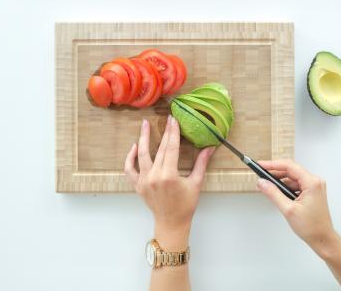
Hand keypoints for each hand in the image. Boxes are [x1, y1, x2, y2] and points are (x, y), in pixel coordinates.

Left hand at [124, 116, 214, 249]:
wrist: (172, 223)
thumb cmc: (186, 206)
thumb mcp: (196, 183)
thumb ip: (201, 163)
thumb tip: (210, 147)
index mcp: (169, 175)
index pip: (171, 148)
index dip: (173, 132)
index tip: (174, 120)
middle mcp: (154, 176)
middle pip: (160, 149)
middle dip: (164, 133)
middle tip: (167, 119)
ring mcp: (144, 181)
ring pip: (142, 155)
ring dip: (143, 138)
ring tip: (145, 124)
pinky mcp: (138, 185)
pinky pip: (130, 169)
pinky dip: (130, 158)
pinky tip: (134, 147)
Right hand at [256, 159, 335, 254]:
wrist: (322, 238)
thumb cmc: (311, 227)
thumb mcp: (288, 209)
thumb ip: (273, 194)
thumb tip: (262, 183)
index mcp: (312, 183)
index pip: (289, 166)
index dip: (273, 164)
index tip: (261, 165)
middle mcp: (315, 182)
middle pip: (291, 171)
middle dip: (275, 173)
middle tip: (261, 177)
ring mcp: (314, 187)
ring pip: (293, 178)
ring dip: (280, 182)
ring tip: (267, 187)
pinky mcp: (312, 192)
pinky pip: (296, 185)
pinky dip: (286, 188)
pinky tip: (278, 193)